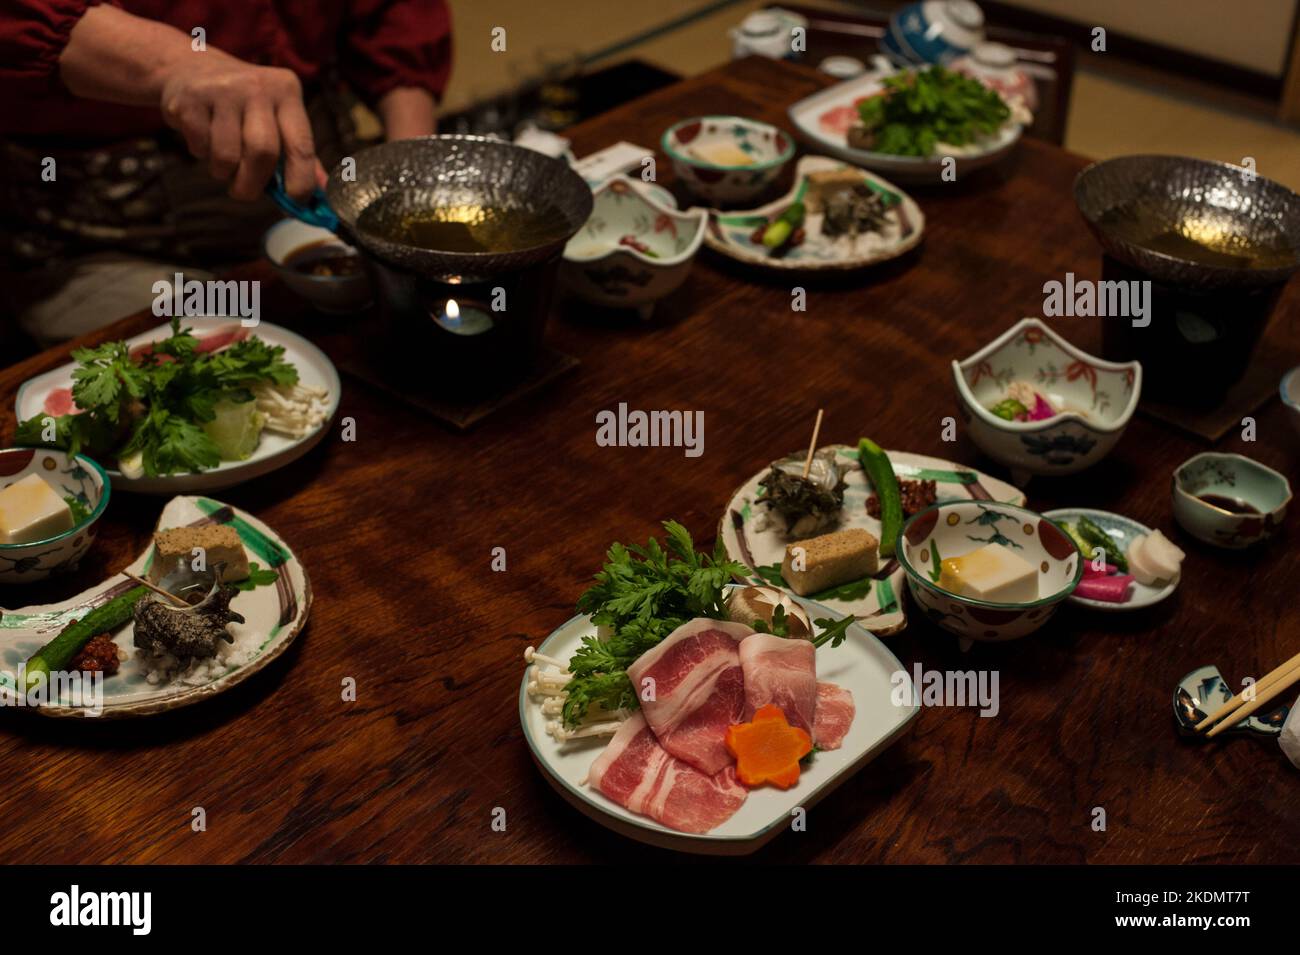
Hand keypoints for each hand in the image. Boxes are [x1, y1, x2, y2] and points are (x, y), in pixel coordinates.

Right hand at [159, 52, 322, 200]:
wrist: (190, 65)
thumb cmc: (244, 104)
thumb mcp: (278, 116)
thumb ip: (301, 154)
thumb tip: (323, 197)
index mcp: (287, 92)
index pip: (302, 146)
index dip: (301, 181)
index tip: (296, 201)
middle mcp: (258, 87)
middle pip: (263, 153)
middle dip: (253, 184)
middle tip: (244, 192)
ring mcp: (223, 89)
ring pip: (227, 156)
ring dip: (223, 172)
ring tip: (222, 161)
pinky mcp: (191, 98)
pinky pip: (200, 146)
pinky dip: (200, 153)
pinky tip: (202, 137)